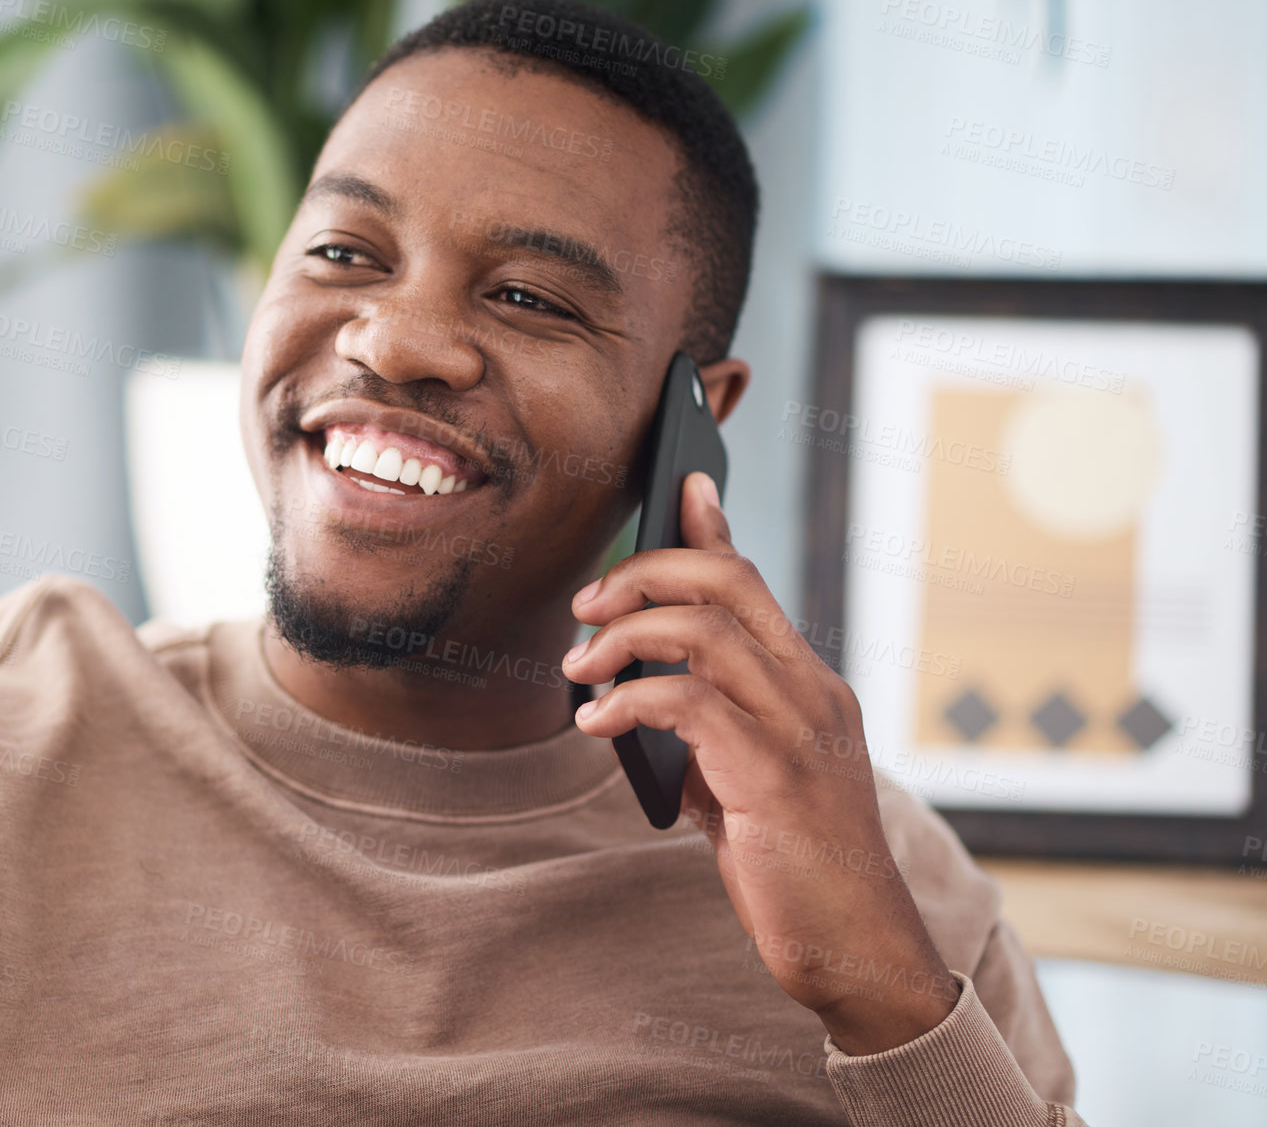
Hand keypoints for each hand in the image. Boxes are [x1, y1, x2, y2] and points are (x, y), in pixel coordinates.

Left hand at [561, 472, 958, 1054]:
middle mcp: (811, 692)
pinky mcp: (773, 776)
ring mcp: (798, 731)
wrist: (856, 950)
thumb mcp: (748, 781)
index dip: (714, 526)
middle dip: (645, 572)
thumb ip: (709, 730)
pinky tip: (595, 727)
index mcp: (808, 686)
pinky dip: (628, 701)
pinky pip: (688, 702)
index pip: (755, 581)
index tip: (681, 484)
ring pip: (704, 629)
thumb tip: (639, 695)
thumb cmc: (796, 867)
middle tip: (586, 604)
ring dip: (624, 636)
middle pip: (727, 581)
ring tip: (578, 671)